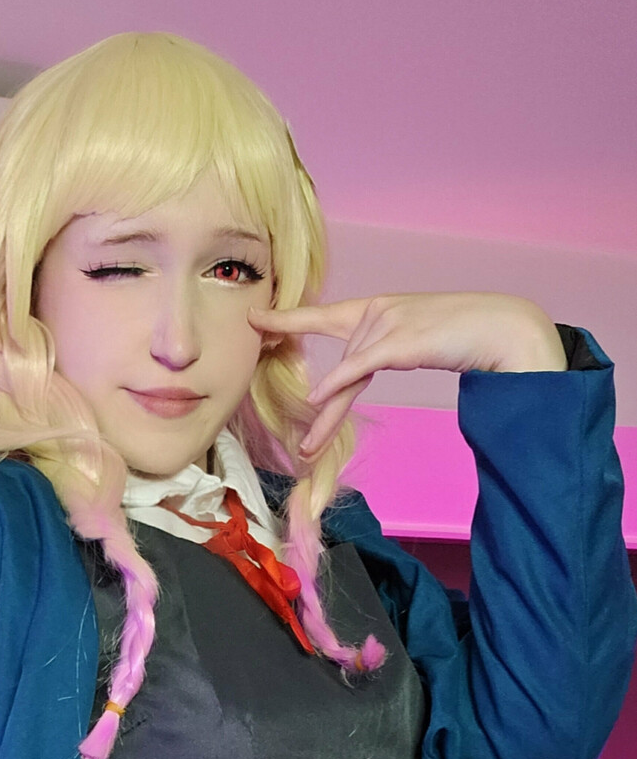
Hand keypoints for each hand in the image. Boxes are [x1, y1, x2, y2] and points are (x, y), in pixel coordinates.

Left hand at [247, 292, 567, 457]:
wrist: (501, 325)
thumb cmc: (465, 333)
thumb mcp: (415, 340)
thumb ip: (385, 353)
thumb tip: (362, 378)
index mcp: (378, 308)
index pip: (323, 317)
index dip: (287, 319)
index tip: (257, 321)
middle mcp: (377, 312)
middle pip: (337, 366)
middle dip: (317, 407)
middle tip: (290, 431)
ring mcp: (388, 324)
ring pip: (346, 376)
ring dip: (327, 418)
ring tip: (308, 449)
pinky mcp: (400, 339)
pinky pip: (360, 366)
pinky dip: (338, 383)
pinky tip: (317, 402)